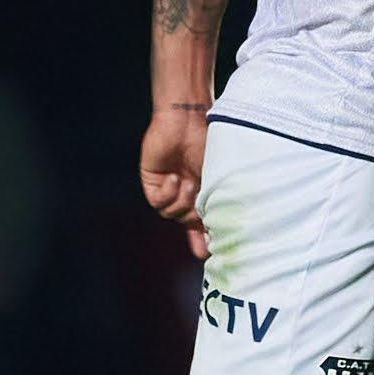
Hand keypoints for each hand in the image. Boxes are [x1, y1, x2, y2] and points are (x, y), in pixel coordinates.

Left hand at [141, 104, 210, 259]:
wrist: (187, 120)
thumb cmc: (209, 144)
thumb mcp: (218, 178)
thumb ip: (218, 206)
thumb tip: (220, 233)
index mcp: (204, 192)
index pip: (202, 224)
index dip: (204, 240)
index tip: (208, 254)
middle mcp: (187, 192)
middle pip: (187, 222)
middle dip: (194, 221)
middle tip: (200, 208)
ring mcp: (170, 188)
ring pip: (173, 214)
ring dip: (183, 201)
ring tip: (189, 181)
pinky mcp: (153, 183)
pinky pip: (158, 203)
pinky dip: (168, 194)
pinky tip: (175, 178)